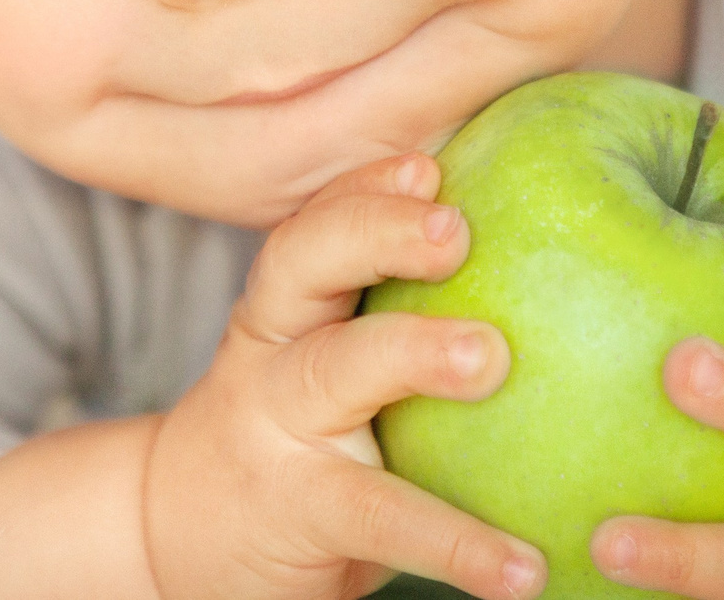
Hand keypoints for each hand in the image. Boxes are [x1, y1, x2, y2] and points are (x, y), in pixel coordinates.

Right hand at [142, 152, 547, 599]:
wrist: (176, 533)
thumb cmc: (290, 436)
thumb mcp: (319, 361)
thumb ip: (394, 316)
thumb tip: (547, 267)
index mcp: (285, 308)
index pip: (313, 224)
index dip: (363, 187)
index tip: (428, 164)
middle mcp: (271, 351)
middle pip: (302, 264)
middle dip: (374, 232)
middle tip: (455, 229)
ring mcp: (278, 428)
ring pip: (332, 371)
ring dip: (410, 351)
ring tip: (490, 355)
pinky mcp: (300, 511)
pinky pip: (379, 517)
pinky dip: (456, 543)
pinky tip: (523, 569)